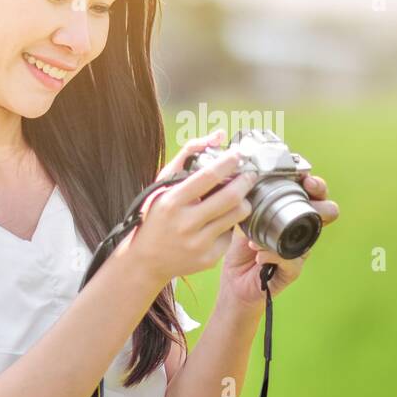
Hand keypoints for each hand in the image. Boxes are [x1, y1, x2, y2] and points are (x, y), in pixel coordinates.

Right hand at [117, 129, 259, 284]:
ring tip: (239, 196)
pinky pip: (230, 235)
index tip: (238, 155)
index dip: (228, 163)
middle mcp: (185, 224)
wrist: (146, 260)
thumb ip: (189, 155)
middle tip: (250, 174)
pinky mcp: (209, 258)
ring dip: (243, 202)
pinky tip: (220, 221)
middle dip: (245, 182)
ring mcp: (198, 243)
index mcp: (172, 201)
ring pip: (237, 216)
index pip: (208, 177)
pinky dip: (229, 224)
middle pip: (230, 197)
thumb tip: (219, 136)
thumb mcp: (163, 183)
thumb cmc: (157, 215)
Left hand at [220, 172, 339, 307]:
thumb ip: (250, 204)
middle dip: (322, 202)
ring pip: (310, 237)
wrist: (234, 282)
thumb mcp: (243, 222)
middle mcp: (301, 232)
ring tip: (256, 239)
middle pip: (328, 212)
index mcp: (293, 216)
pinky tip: (258, 255)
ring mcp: (300, 251)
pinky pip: (292, 260)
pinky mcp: (293, 271)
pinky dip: (273, 255)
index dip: (317, 186)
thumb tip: (247, 183)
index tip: (307, 180)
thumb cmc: (241, 251)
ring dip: (284, 231)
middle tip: (308, 194)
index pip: (314, 196)